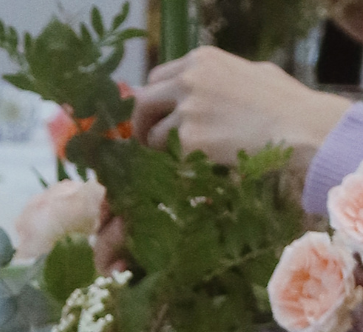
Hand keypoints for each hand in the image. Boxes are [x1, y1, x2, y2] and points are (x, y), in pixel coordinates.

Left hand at [133, 47, 349, 169]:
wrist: (297, 126)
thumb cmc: (282, 102)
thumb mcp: (248, 72)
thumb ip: (217, 79)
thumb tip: (198, 91)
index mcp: (202, 60)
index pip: (156, 78)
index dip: (154, 100)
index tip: (156, 116)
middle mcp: (189, 80)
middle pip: (142, 102)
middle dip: (142, 124)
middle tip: (148, 141)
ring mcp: (187, 110)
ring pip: (151, 134)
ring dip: (159, 149)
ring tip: (181, 157)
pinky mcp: (188, 141)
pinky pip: (168, 157)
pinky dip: (176, 164)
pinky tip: (196, 164)